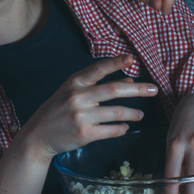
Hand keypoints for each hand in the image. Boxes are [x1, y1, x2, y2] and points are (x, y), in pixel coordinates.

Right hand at [14, 55, 158, 161]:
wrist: (38, 135)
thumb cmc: (58, 111)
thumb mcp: (74, 93)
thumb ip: (99, 85)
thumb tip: (129, 80)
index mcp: (75, 82)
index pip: (98, 69)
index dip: (116, 62)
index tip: (132, 58)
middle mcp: (78, 97)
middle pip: (114, 90)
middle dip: (138, 90)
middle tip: (154, 90)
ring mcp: (81, 116)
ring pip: (116, 113)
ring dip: (133, 114)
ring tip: (140, 115)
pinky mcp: (84, 134)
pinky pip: (111, 130)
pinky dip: (121, 129)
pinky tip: (125, 128)